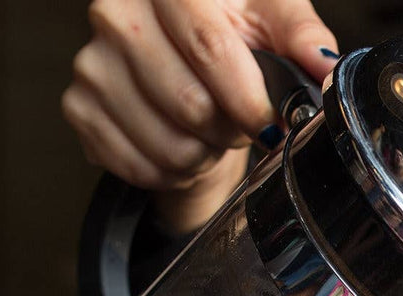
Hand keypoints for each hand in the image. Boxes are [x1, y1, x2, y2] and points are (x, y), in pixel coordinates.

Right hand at [62, 0, 338, 231]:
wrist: (183, 64)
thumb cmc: (231, 36)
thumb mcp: (271, 19)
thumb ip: (300, 36)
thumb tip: (323, 64)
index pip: (208, 46)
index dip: (247, 97)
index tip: (271, 123)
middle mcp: (116, 14)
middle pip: (188, 102)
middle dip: (230, 129)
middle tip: (240, 124)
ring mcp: (92, 63)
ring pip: (166, 144)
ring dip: (203, 154)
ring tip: (211, 134)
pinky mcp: (79, 108)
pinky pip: (139, 166)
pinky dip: (172, 172)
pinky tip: (183, 147)